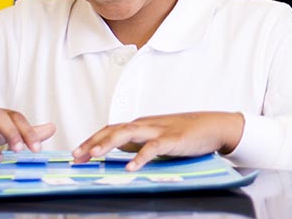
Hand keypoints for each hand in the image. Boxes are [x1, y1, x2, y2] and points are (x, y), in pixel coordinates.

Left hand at [72, 111, 243, 170]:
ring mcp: (159, 131)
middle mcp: (146, 125)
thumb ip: (140, 142)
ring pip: (128, 134)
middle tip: (77, 156)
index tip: (77, 154)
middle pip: (113, 130)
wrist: (214, 125)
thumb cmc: (188, 132)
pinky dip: (139, 157)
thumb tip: (121, 152)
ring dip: (109, 144)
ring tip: (95, 155)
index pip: (111, 130)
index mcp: (141, 125)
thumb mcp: (158, 136)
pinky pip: (152, 148)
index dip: (92, 140)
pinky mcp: (172, 140)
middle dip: (93, 142)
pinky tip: (130, 167)